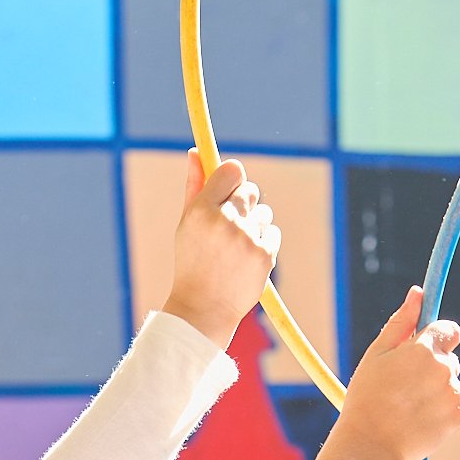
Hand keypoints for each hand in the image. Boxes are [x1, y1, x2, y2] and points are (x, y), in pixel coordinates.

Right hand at [160, 154, 278, 345]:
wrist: (203, 308)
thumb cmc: (192, 263)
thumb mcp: (186, 224)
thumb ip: (194, 186)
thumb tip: (195, 151)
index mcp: (201, 210)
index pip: (232, 171)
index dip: (234, 179)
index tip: (231, 189)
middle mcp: (225, 221)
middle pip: (251, 190)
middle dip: (246, 203)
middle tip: (233, 226)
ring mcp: (246, 239)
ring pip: (264, 214)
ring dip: (255, 226)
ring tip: (236, 249)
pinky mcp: (265, 255)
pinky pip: (273, 234)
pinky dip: (264, 244)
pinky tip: (246, 260)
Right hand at [339, 285, 459, 459]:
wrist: (371, 445)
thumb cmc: (367, 397)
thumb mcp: (377, 354)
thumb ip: (401, 322)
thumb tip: (418, 293)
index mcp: (424, 350)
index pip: (448, 330)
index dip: (435, 338)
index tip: (422, 349)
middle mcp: (445, 369)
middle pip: (449, 359)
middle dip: (432, 367)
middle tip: (404, 387)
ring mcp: (454, 394)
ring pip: (450, 384)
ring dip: (435, 390)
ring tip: (408, 406)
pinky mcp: (458, 417)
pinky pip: (454, 406)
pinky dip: (441, 411)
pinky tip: (418, 419)